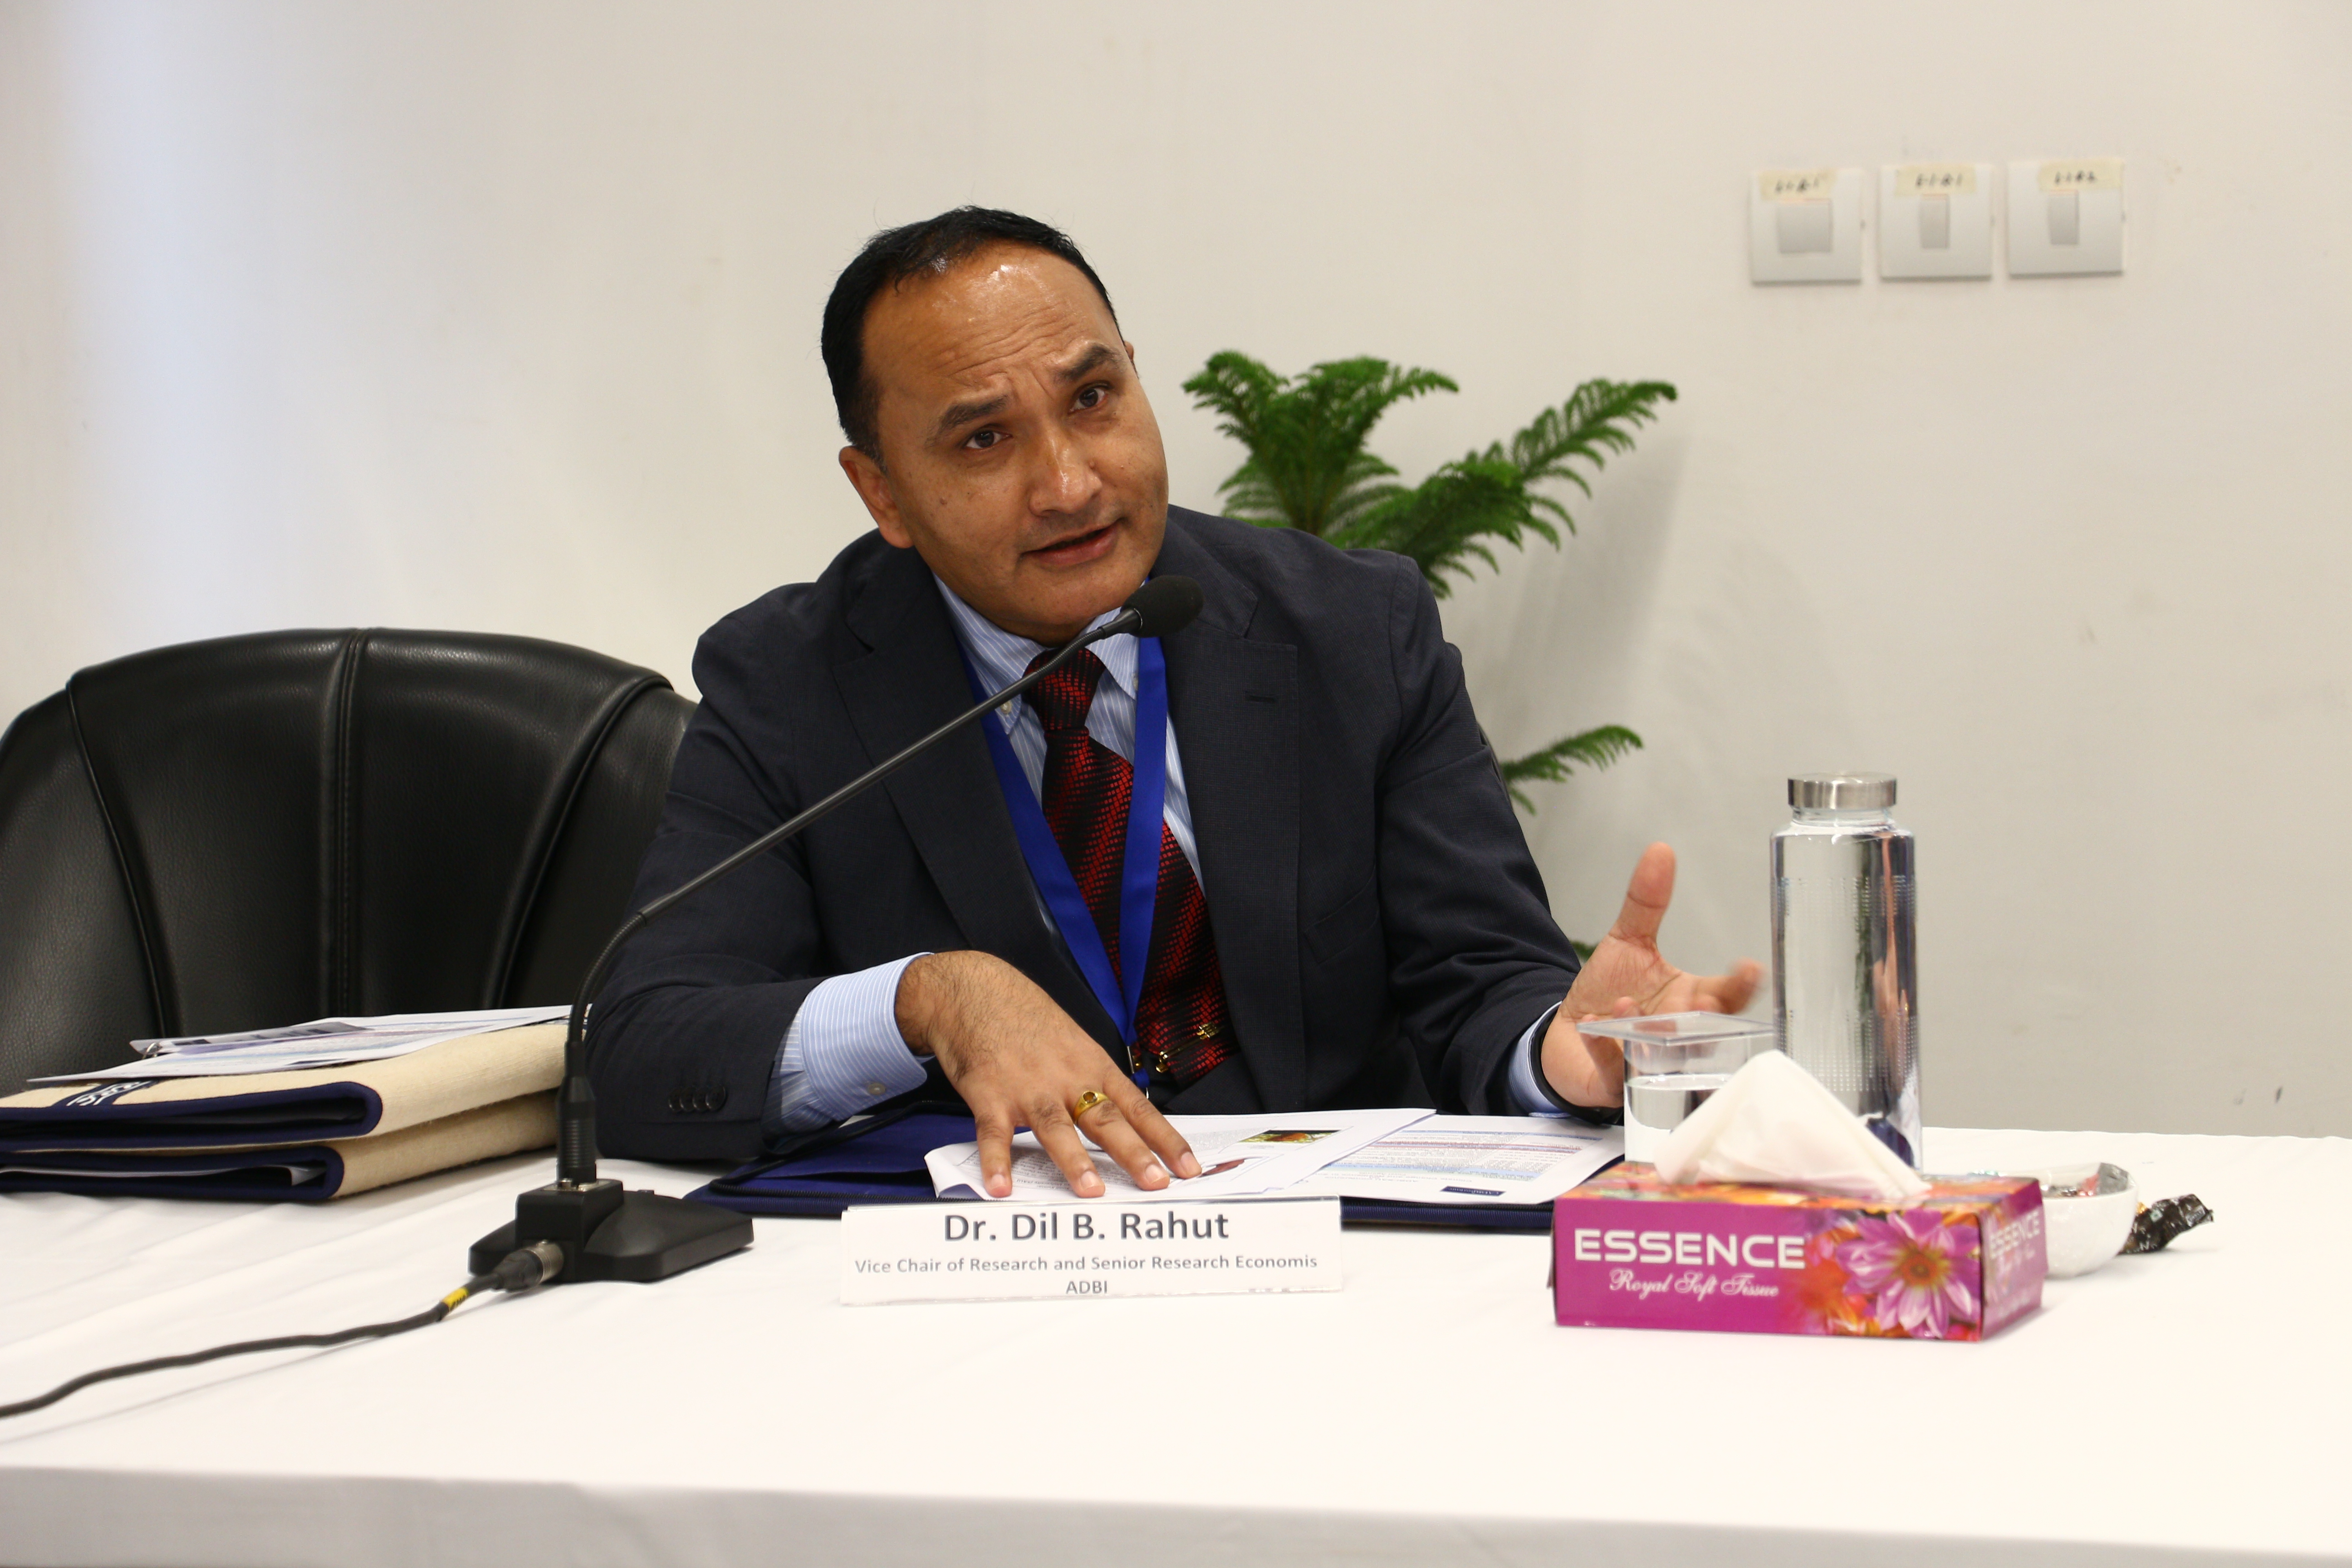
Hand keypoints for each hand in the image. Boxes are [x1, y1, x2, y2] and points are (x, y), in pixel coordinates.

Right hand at [894, 951, 1200, 1197]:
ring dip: (1074, 1160)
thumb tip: (1118, 1117)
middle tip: (1156, 1182)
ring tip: (1091, 1191)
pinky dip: (996, 1162)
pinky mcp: (989, 1094)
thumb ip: (1091, 1080)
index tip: (1189, 1167)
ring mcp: (1028, 1087)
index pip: (1138, 1107)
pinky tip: (1000, 1187)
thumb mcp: (1072, 1042)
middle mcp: (1066, 1078)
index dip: (1165, 1139)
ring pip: (1056, 1127)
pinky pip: (994, 1134)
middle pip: (1106, 1119)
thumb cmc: (1025, 1017)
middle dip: (1134, 1153)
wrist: (975, 989)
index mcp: (1091, 1066)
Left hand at [1540, 843, 1762, 1106]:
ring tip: (1648, 1012)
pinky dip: (1609, 1050)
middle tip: (1703, 1001)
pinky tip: (1599, 1030)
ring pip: (1666, 1055)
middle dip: (1706, 1017)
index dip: (1742, 985)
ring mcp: (1651, 1062)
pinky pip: (1616, 1070)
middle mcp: (1678, 1037)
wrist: (1568, 1033)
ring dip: (1659, 1035)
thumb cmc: (1611, 992)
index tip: (1751, 968)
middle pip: (1706, 1032)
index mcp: (1691, 1002)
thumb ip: (1646, 902)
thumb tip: (1660, 851)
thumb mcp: (1628, 941)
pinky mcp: (1616, 1081)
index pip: (1728, 996)